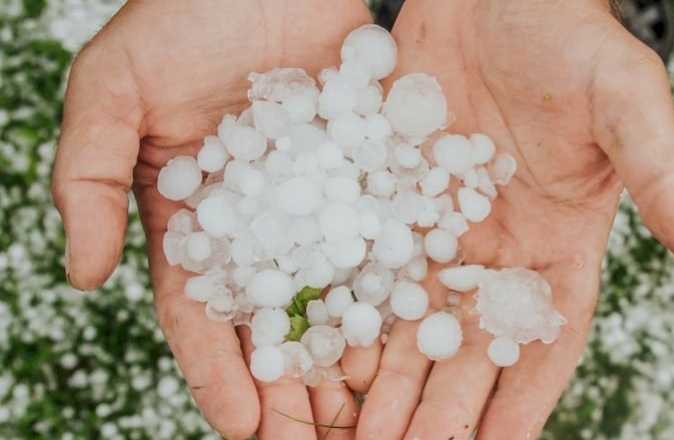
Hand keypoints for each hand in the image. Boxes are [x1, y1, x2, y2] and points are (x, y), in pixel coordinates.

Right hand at [51, 1, 370, 437]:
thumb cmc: (186, 13)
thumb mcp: (115, 87)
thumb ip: (87, 176)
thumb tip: (81, 276)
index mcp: (194, 217)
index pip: (203, 312)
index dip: (219, 372)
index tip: (242, 427)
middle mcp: (262, 223)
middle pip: (275, 323)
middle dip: (291, 389)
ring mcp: (322, 204)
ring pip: (336, 297)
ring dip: (350, 360)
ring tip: (371, 417)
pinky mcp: (376, 178)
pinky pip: (389, 243)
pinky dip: (398, 295)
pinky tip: (416, 339)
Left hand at [355, 1, 673, 438]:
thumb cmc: (570, 34)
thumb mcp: (626, 99)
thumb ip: (665, 178)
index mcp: (562, 244)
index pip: (546, 343)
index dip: (520, 404)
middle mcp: (498, 250)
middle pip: (467, 351)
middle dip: (436, 415)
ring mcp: (438, 229)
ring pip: (408, 326)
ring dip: (382, 386)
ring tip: (347, 437)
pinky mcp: (386, 201)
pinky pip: (361, 271)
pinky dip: (342, 320)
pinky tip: (312, 361)